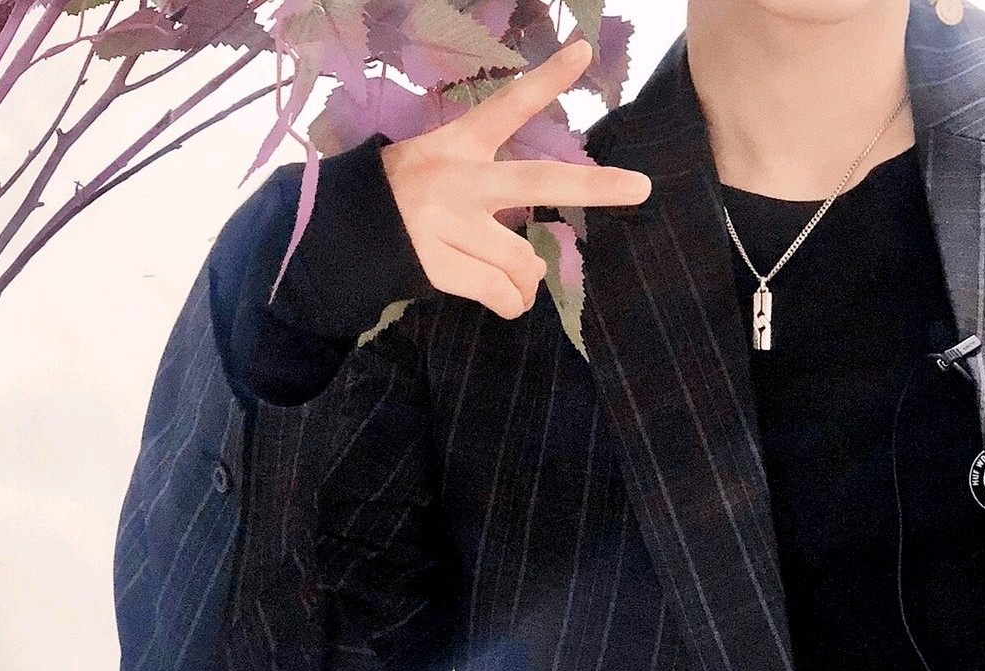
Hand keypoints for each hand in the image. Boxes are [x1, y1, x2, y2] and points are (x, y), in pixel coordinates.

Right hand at [379, 37, 653, 320]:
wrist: (343, 234)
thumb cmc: (403, 202)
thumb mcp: (439, 170)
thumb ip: (490, 195)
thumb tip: (535, 265)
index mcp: (458, 146)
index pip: (507, 107)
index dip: (545, 80)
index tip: (583, 52)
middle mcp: (457, 180)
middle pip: (537, 184)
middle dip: (596, 187)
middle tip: (642, 187)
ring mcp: (448, 224)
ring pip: (522, 261)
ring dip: (527, 279)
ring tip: (515, 279)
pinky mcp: (439, 265)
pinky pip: (501, 293)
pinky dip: (512, 303)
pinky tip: (505, 298)